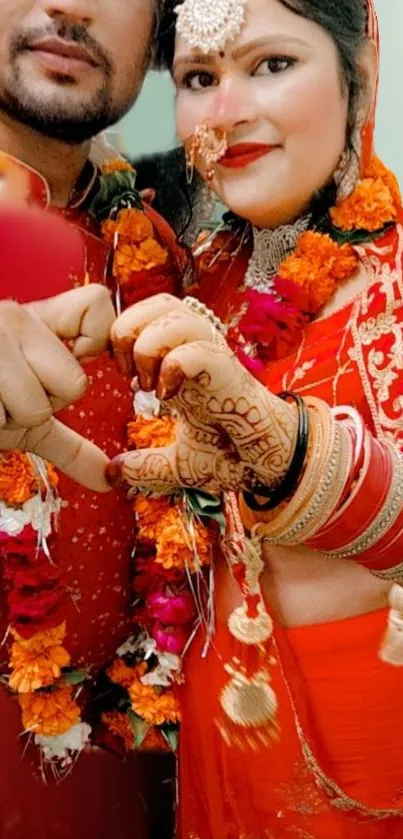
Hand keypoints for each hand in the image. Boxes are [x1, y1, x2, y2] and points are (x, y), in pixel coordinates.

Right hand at [0, 285, 114, 491]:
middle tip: (3, 398)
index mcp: (32, 321)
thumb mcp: (22, 419)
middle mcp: (11, 315)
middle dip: (39, 410)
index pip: (95, 305)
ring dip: (4, 423)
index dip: (95, 341)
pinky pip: (0, 418)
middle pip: (74, 384)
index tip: (66, 366)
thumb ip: (68, 444)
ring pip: (35, 409)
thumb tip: (110, 478)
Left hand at [109, 295, 296, 494]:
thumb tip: (112, 473)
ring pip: (177, 315)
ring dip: (149, 345)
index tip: (121, 374)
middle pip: (160, 302)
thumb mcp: (176, 464)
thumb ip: (145, 466)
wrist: (273, 467)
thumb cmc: (233, 456)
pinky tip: (167, 396)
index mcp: (182, 362)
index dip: (124, 333)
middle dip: (130, 329)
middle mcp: (198, 352)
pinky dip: (174, 365)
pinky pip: (198, 349)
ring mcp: (215, 360)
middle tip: (127, 373)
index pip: (148, 315)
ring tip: (146, 384)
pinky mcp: (230, 375)